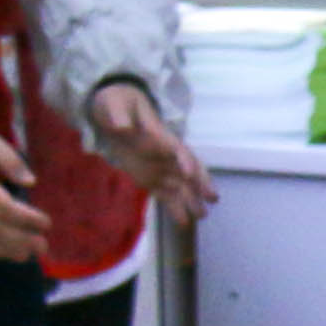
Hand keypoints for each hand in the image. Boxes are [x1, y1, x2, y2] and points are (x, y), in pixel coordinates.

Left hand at [87, 80, 216, 223]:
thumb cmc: (116, 102)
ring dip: (191, 199)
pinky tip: (183, 223)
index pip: (174, 147)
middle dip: (200, 182)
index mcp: (157, 134)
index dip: (183, 159)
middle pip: (187, 168)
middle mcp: (164, 153)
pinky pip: (165, 194)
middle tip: (213, 197)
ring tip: (202, 216)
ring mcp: (159, 166)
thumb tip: (122, 127)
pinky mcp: (149, 177)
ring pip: (180, 185)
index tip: (190, 173)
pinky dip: (174, 208)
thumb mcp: (113, 104)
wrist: (112, 109)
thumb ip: (118, 115)